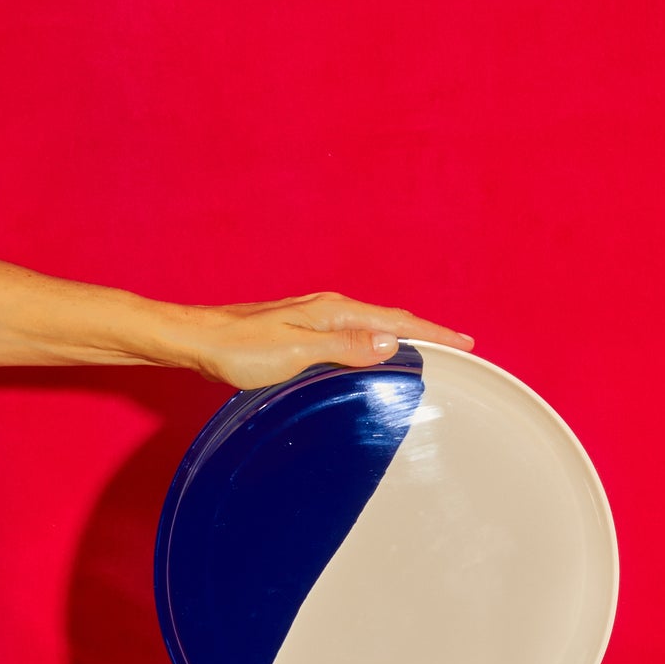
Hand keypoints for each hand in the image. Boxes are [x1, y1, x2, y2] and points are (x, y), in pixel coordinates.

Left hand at [179, 292, 474, 388]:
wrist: (198, 340)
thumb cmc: (240, 349)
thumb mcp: (297, 352)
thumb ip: (345, 348)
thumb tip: (392, 345)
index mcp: (335, 312)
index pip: (397, 323)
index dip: (434, 334)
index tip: (467, 345)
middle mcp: (330, 309)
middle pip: (391, 320)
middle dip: (429, 333)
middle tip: (461, 349)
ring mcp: (317, 317)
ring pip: (374, 327)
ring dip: (405, 338)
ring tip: (431, 351)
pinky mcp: (304, 329)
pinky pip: (355, 335)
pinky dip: (378, 343)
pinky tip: (378, 354)